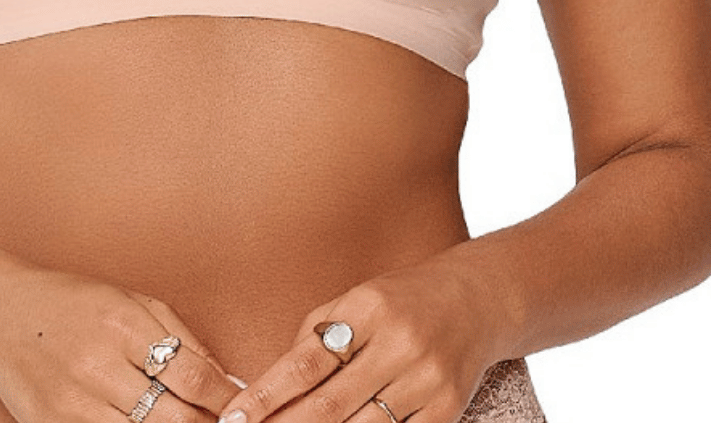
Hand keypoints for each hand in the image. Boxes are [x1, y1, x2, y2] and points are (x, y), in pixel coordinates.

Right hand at [0, 264, 239, 422]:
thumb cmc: (72, 301)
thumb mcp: (131, 301)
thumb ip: (180, 338)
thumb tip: (226, 380)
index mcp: (122, 324)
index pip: (192, 377)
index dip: (226, 399)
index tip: (244, 406)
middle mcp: (97, 365)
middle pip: (174, 417)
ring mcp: (73, 403)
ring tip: (186, 421)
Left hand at [216, 257, 506, 422]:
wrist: (475, 300)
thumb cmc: (399, 301)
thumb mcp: (355, 302)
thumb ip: (315, 337)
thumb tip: (271, 385)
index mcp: (365, 309)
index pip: (305, 360)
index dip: (266, 393)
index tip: (235, 416)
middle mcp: (397, 344)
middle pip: (329, 404)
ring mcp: (425, 380)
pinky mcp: (447, 409)